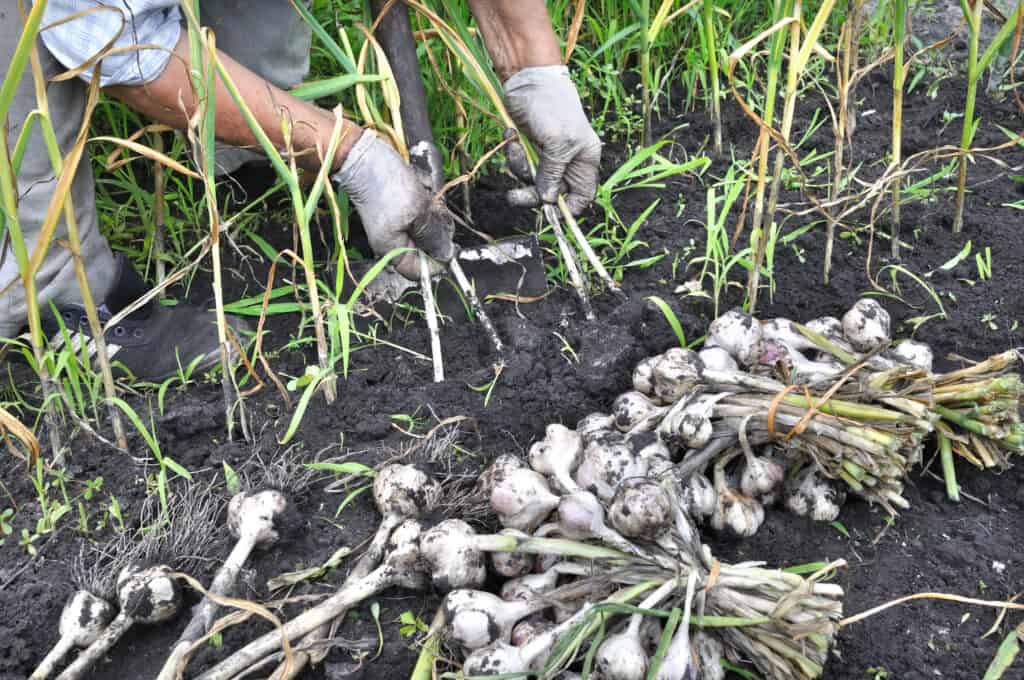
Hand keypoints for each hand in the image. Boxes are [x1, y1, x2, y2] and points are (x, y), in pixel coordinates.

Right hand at [333, 131, 453, 278]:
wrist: (365, 157)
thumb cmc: (388, 186)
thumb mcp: (417, 212)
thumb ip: (433, 236)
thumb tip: (447, 255)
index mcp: (392, 250)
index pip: (419, 271)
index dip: (438, 263)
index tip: (452, 246)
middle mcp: (394, 241)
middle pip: (426, 248)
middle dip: (436, 230)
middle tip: (435, 211)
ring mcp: (397, 224)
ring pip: (427, 228)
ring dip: (432, 212)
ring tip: (426, 195)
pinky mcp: (400, 208)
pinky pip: (421, 211)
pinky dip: (426, 200)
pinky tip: (421, 187)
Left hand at [502, 65, 600, 214]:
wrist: (528, 79)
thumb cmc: (552, 107)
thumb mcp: (558, 143)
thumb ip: (553, 174)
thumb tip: (548, 200)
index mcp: (585, 160)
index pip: (582, 195)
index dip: (569, 207)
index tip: (550, 213)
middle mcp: (568, 161)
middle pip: (552, 193)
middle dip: (532, 193)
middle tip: (515, 196)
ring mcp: (547, 155)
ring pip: (532, 180)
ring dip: (519, 167)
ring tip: (514, 146)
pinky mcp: (530, 148)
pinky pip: (520, 164)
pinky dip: (513, 153)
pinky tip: (512, 136)